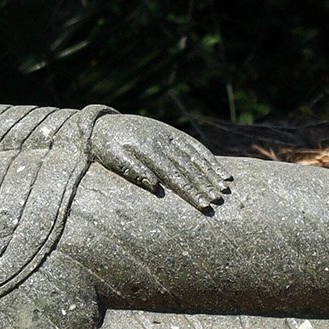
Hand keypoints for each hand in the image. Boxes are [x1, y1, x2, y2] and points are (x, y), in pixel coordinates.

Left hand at [90, 113, 231, 214]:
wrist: (103, 123)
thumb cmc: (106, 147)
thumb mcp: (112, 159)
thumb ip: (132, 171)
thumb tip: (155, 187)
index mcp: (147, 150)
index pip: (173, 175)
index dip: (190, 191)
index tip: (203, 205)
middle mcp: (162, 141)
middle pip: (188, 167)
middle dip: (205, 185)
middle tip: (219, 201)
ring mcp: (169, 135)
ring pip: (195, 155)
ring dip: (211, 171)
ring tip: (225, 187)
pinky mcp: (172, 133)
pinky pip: (194, 146)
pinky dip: (208, 158)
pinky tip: (220, 170)